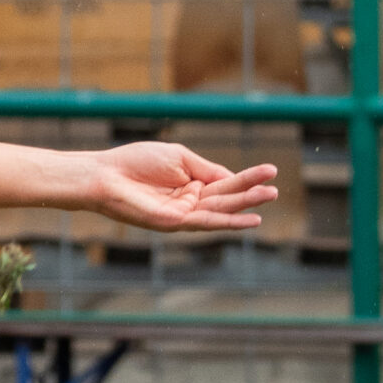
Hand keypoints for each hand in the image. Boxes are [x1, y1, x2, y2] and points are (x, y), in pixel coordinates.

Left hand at [79, 142, 277, 232]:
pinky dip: (229, 221)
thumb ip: (207, 169)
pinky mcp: (174, 223)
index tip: (269, 171)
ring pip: (221, 209)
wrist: (105, 175)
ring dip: (246, 206)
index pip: (225, 182)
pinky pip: (206, 222)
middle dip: (252, 192)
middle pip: (227, 196)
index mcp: (191, 183)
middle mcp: (190, 201)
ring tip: (270, 197)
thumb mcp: (179, 158)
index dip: (246, 178)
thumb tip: (233, 177)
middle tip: (276, 188)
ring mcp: (183, 214)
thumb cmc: (136, 163)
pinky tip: (249, 220)